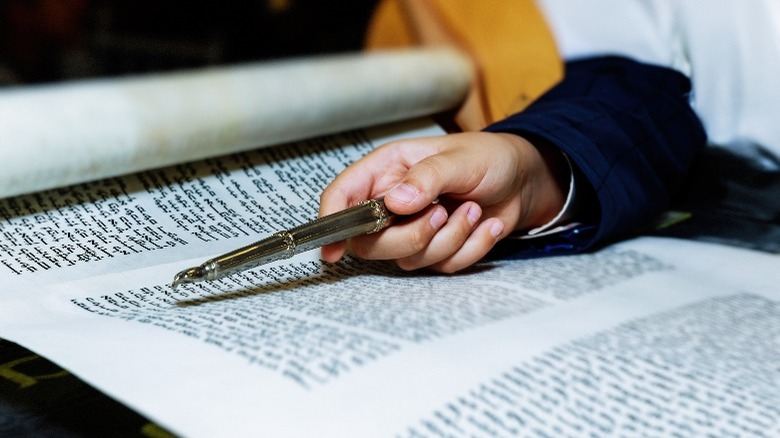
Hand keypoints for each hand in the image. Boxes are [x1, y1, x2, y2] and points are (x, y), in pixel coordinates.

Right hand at [319, 131, 567, 272]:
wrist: (525, 180)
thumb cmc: (490, 158)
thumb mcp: (460, 159)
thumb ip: (426, 178)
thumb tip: (396, 203)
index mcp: (387, 170)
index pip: (343, 197)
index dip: (332, 222)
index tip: (332, 248)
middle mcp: (393, 202)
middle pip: (370, 242)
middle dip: (411, 236)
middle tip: (442, 213)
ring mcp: (412, 229)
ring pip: (408, 258)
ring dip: (449, 239)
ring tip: (472, 209)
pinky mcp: (436, 249)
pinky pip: (441, 266)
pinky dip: (470, 249)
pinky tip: (486, 224)